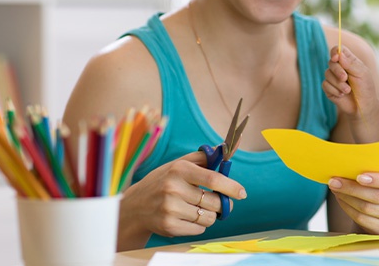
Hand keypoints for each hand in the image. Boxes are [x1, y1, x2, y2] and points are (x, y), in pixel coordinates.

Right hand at [117, 151, 246, 249]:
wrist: (136, 206)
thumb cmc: (163, 182)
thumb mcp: (178, 164)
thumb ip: (202, 157)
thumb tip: (224, 149)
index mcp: (179, 169)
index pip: (213, 179)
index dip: (231, 186)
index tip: (242, 193)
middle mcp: (173, 188)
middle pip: (214, 202)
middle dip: (221, 204)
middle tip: (218, 203)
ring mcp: (170, 208)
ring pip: (208, 218)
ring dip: (209, 215)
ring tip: (198, 209)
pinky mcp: (169, 226)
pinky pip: (199, 229)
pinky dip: (198, 225)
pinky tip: (187, 217)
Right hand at [323, 46, 378, 116]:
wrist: (363, 106)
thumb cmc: (365, 88)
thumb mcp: (361, 73)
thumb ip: (350, 63)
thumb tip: (339, 54)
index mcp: (348, 61)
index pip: (338, 50)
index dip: (335, 52)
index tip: (336, 58)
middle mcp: (339, 68)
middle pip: (331, 62)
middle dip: (337, 70)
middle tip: (345, 78)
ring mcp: (333, 78)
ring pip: (327, 74)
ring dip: (338, 83)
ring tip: (348, 90)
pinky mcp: (329, 88)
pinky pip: (325, 85)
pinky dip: (334, 90)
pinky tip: (342, 95)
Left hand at [328, 168, 378, 233]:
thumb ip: (371, 165)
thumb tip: (350, 160)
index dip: (377, 179)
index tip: (359, 176)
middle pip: (377, 196)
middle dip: (352, 188)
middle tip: (335, 181)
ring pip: (367, 208)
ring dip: (347, 198)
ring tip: (335, 189)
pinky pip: (363, 219)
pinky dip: (348, 208)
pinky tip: (341, 200)